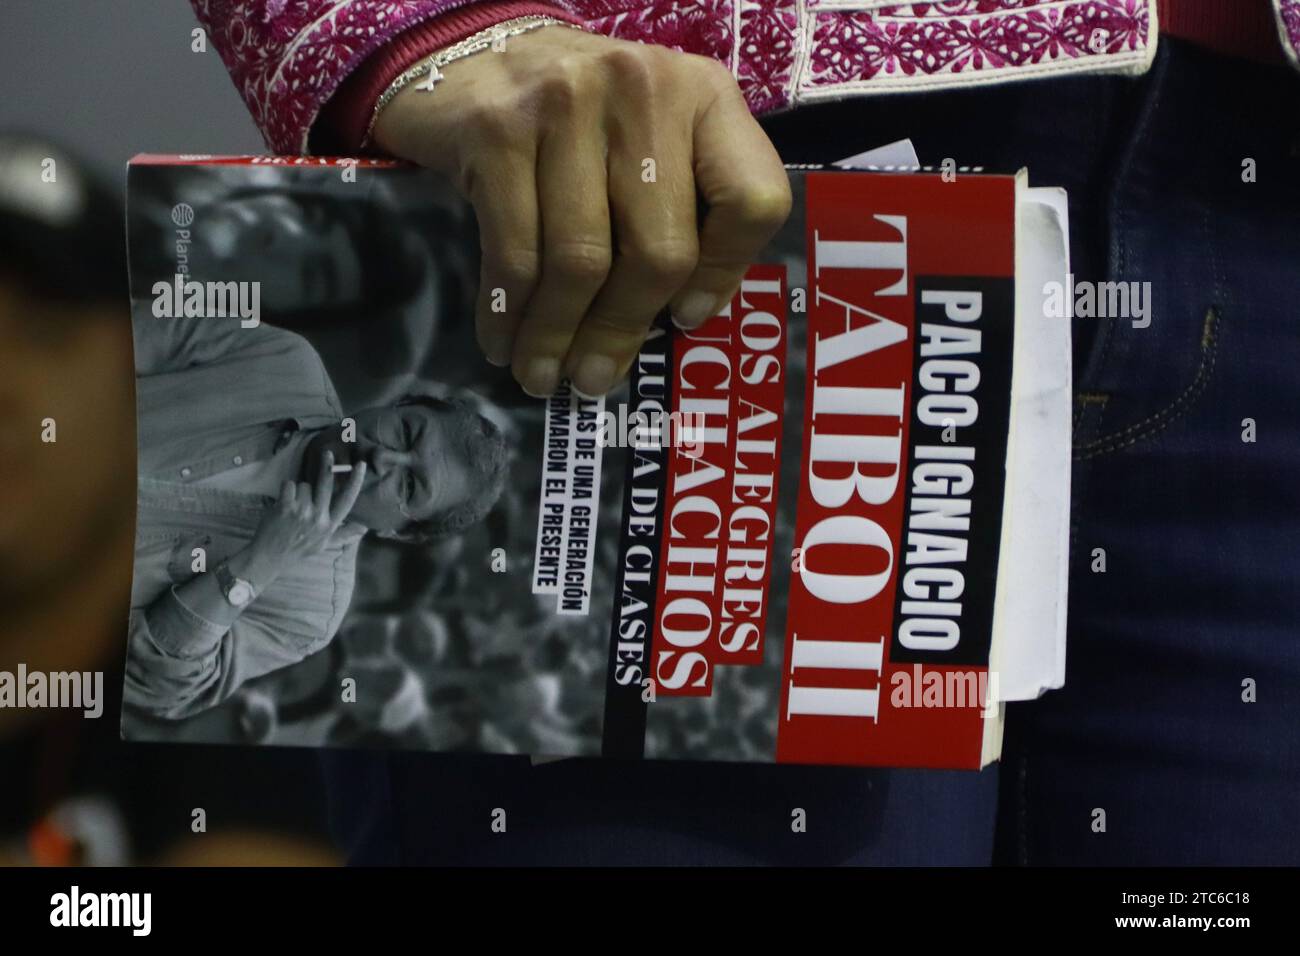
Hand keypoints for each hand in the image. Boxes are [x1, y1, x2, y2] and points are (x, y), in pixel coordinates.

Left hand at [242, 453, 366, 582]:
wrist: (270, 556)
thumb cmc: (297, 549)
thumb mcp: (323, 545)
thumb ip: (343, 535)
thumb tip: (363, 529)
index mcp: (329, 525)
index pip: (347, 500)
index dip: (355, 481)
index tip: (360, 465)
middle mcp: (318, 517)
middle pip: (326, 483)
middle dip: (327, 465)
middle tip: (327, 453)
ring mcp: (302, 512)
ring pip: (304, 485)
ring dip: (297, 492)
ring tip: (292, 507)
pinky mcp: (285, 507)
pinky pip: (289, 485)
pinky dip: (285, 491)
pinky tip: (282, 503)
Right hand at [373, 26, 790, 396]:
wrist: (471, 56)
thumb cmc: (580, 123)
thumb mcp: (653, 141)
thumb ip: (684, 208)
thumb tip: (682, 318)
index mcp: (706, 96)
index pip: (751, 202)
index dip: (722, 275)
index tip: (685, 319)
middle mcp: (646, 89)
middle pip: (659, 249)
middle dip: (622, 330)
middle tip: (594, 378)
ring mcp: (568, 104)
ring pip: (581, 260)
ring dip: (557, 336)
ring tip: (542, 375)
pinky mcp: (498, 131)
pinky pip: (515, 251)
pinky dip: (509, 312)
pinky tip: (503, 340)